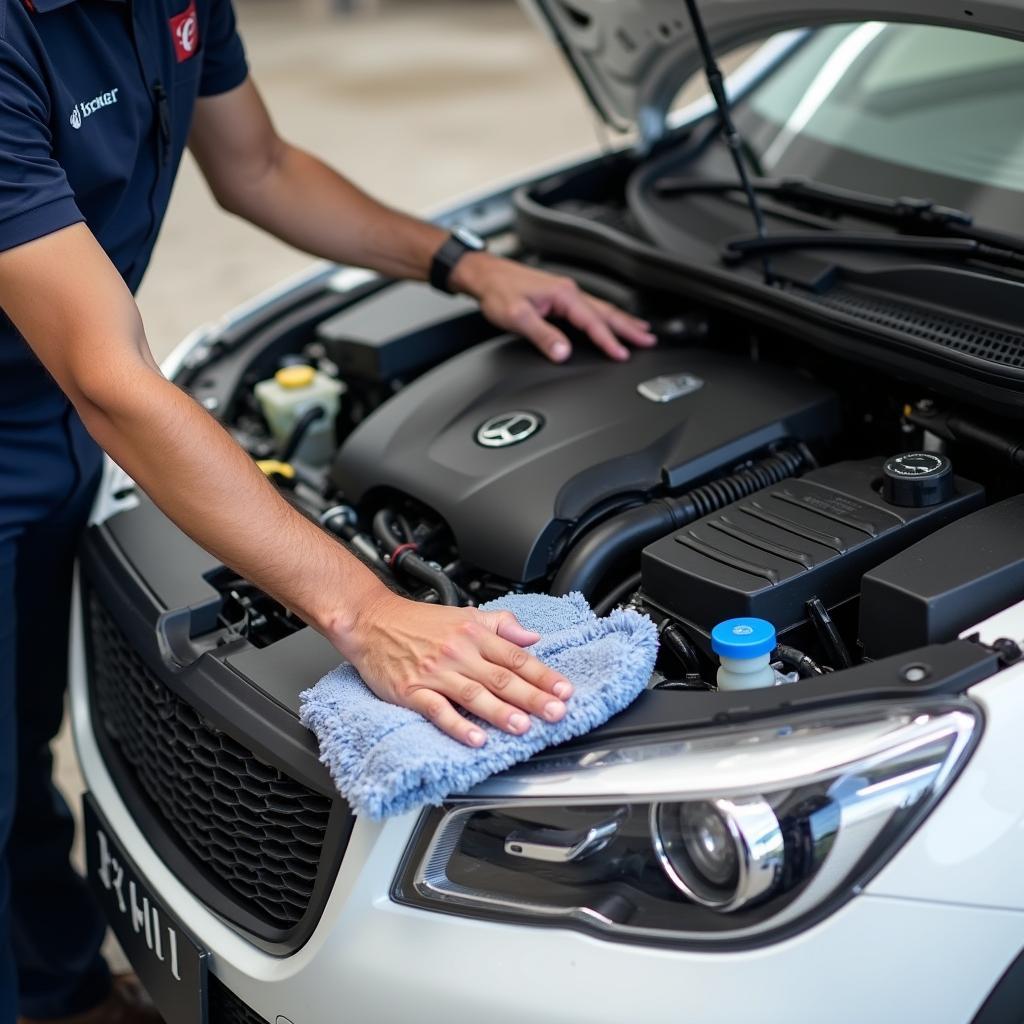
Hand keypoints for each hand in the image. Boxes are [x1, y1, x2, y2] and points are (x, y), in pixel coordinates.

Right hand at [335, 591, 573, 746]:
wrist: (372, 621)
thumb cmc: (418, 622)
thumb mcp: (465, 614)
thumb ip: (501, 625)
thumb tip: (532, 637)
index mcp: (474, 635)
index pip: (516, 657)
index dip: (543, 675)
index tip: (564, 691)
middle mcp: (459, 653)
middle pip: (501, 678)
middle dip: (531, 697)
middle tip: (555, 713)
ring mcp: (435, 673)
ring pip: (473, 695)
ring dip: (500, 712)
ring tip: (522, 727)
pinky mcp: (412, 690)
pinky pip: (438, 710)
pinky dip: (456, 725)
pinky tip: (474, 738)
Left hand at [450, 252, 656, 361]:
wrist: (484, 275)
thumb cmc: (497, 292)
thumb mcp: (517, 318)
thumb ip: (543, 336)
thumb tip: (563, 352)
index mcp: (563, 295)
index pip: (592, 322)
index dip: (608, 341)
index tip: (622, 354)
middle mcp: (568, 291)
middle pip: (606, 313)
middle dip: (629, 328)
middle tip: (649, 341)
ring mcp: (565, 293)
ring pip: (601, 309)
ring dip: (622, 321)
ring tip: (640, 332)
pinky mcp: (560, 297)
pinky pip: (591, 308)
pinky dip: (606, 317)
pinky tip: (610, 322)